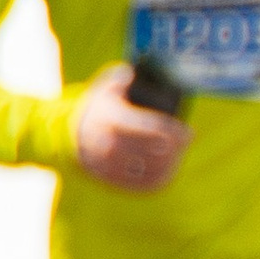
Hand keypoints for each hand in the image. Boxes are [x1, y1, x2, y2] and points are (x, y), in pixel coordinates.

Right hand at [73, 62, 189, 192]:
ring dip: (171, 164)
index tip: (188, 131)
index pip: (151, 127)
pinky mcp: (112, 179)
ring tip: (178, 154)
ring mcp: (110, 164)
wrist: (71, 134)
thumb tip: (134, 72)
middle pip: (154, 151)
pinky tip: (169, 170)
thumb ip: (122, 76)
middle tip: (186, 141)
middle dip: (176, 148)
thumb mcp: (106, 86)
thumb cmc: (98, 107)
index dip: (174, 131)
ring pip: (150, 170)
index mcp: (112, 119)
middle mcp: (110, 144)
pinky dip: (159, 179)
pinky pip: (141, 185)